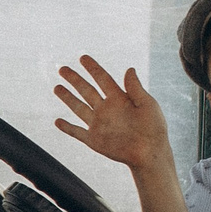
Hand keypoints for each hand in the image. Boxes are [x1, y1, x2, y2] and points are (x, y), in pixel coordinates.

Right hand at [52, 56, 172, 171]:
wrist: (149, 153)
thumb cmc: (153, 128)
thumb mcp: (147, 104)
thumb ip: (135, 88)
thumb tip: (129, 69)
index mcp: (119, 98)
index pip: (102, 79)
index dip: (92, 68)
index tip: (83, 58)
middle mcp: (106, 109)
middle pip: (86, 90)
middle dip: (74, 79)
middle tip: (62, 69)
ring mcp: (98, 124)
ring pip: (78, 107)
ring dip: (67, 98)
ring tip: (57, 87)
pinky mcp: (94, 140)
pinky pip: (77, 132)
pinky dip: (67, 127)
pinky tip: (57, 121)